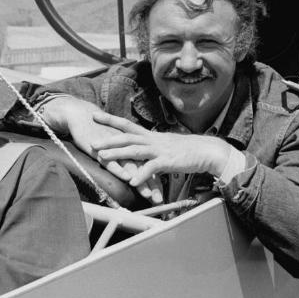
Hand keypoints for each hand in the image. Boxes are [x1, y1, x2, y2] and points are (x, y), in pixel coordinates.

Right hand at [41, 97, 162, 202]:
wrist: (83, 115)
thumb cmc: (99, 131)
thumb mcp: (116, 144)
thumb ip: (125, 157)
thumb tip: (133, 173)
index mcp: (132, 145)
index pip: (147, 165)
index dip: (154, 180)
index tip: (160, 196)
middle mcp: (127, 147)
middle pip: (142, 167)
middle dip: (151, 184)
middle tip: (158, 200)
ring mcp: (115, 148)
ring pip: (130, 166)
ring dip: (140, 180)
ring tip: (146, 194)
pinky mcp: (102, 148)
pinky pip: (112, 161)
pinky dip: (120, 169)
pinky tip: (127, 178)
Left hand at [90, 111, 235, 187]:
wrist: (206, 151)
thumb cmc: (186, 151)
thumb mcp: (164, 147)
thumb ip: (150, 149)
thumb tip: (140, 152)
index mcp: (150, 136)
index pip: (126, 125)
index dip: (110, 120)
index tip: (94, 115)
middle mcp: (152, 140)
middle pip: (126, 136)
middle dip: (108, 138)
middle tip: (91, 141)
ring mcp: (160, 150)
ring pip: (135, 150)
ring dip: (117, 154)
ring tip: (103, 158)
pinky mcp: (168, 161)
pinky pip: (152, 168)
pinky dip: (141, 175)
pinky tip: (131, 182)